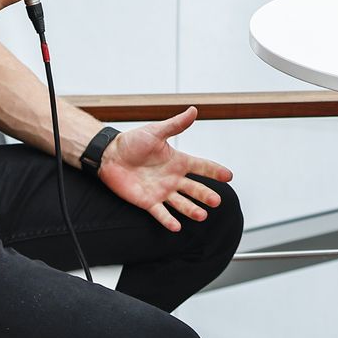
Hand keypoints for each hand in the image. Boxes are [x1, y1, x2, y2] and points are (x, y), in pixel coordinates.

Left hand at [97, 106, 233, 232]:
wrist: (109, 155)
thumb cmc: (132, 142)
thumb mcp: (155, 131)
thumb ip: (175, 125)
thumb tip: (194, 110)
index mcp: (177, 161)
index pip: (201, 166)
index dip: (214, 171)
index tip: (228, 176)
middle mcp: (173, 178)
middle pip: (194, 188)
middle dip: (206, 195)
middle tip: (216, 201)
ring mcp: (161, 191)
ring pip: (181, 203)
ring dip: (192, 210)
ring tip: (202, 215)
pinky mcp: (148, 202)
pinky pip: (160, 213)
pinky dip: (168, 221)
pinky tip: (177, 227)